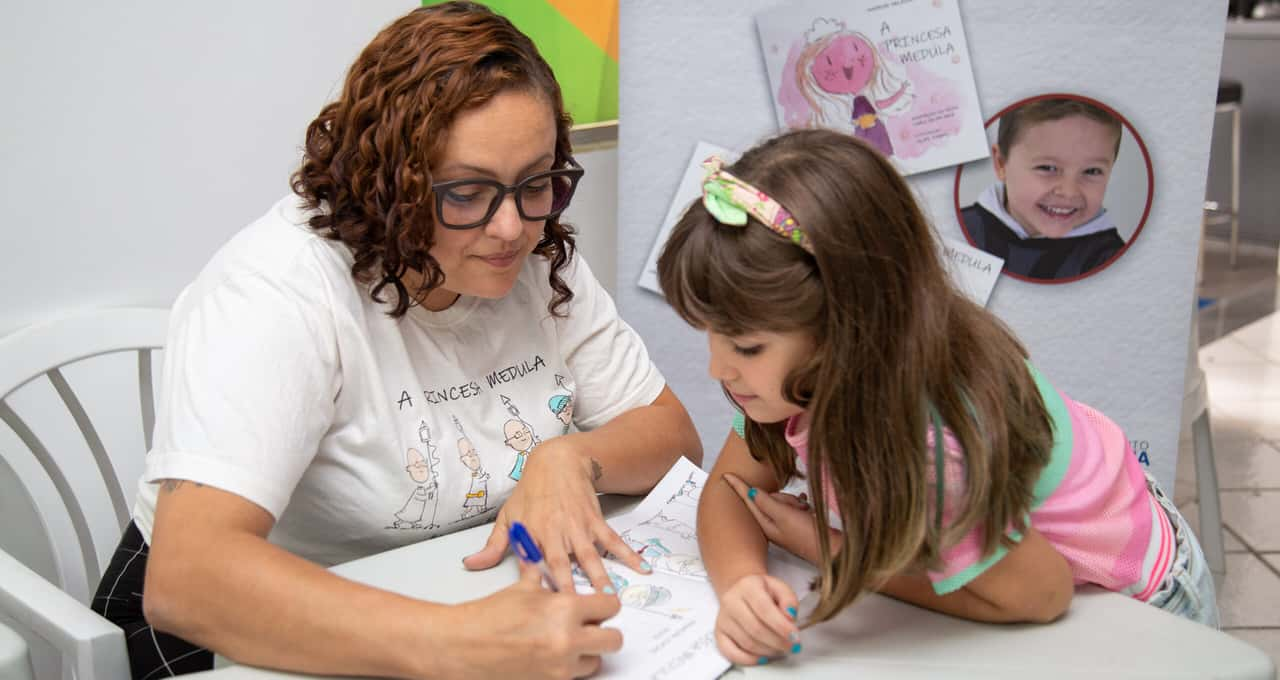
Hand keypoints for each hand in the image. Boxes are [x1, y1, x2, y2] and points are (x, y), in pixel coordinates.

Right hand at [445, 563, 623, 678]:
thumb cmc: (488, 617)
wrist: (462, 646)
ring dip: (586, 653)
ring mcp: (561, 667)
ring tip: (565, 644)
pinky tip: (550, 657)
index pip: (610, 607)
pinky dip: (566, 668)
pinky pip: (573, 677)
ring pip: (595, 662)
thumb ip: (541, 576)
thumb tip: (543, 562)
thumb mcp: (521, 589)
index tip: (600, 608)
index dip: (605, 606)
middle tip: (591, 629)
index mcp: (565, 609)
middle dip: (605, 633)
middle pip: (614, 640)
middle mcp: (569, 639)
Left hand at [463, 437, 649, 591]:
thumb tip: (470, 565)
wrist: (557, 461)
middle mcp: (555, 532)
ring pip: (590, 554)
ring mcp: (577, 526)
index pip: (531, 565)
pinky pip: (613, 540)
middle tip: (576, 608)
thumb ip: (493, 546)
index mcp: (531, 534)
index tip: (540, 607)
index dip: (535, 584)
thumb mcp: (507, 517)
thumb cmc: (530, 492)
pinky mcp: (595, 520)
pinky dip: (628, 554)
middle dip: (569, 586)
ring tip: (611, 595)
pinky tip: (642, 567)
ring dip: (600, 575)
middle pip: (562, 563)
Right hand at [714, 573, 800, 665]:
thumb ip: (789, 600)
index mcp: (747, 586)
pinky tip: (763, 657)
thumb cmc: (763, 592)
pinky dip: (749, 660)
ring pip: (746, 642)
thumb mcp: (780, 588)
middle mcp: (731, 601)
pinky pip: (730, 652)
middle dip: (777, 642)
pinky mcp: (719, 633)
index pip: (764, 609)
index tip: (795, 637)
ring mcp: (723, 618)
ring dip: (768, 651)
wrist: (741, 591)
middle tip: (792, 647)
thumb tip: (790, 617)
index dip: (781, 626)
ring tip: (781, 649)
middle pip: (755, 628)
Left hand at [722, 473, 842, 564]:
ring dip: (793, 501)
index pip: (748, 499)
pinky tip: (807, 509)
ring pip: (782, 500)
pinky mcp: (795, 524)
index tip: (726, 475)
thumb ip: (766, 502)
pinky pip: (793, 506)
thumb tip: (750, 492)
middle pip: (768, 497)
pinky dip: (800, 505)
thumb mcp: (784, 515)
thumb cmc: (808, 535)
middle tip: (795, 507)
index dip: (737, 486)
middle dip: (782, 496)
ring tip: (804, 511)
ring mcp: (783, 524)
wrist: (830, 550)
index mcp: (765, 523)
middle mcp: (771, 524)